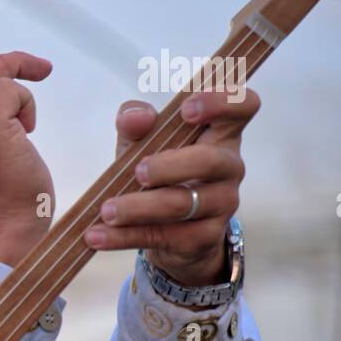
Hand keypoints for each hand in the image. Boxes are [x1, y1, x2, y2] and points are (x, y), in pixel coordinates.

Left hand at [85, 87, 260, 286]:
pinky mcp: (205, 237)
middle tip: (137, 171)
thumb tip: (134, 117)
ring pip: (184, 203)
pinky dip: (125, 236)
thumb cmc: (160, 173)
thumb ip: (135, 124)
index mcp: (220, 133)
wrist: (171, 233)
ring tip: (106, 210)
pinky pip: (165, 236)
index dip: (222, 102)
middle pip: (210, 160)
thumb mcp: (142, 144)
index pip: (243, 106)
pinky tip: (97, 236)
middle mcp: (229, 167)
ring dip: (139, 207)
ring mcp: (222, 204)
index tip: (186, 110)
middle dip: (169, 166)